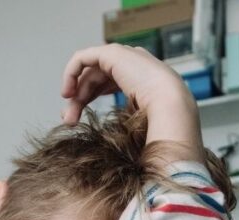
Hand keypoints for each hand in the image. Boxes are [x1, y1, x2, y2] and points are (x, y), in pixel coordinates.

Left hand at [60, 44, 202, 160]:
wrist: (171, 104)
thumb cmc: (162, 119)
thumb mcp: (138, 123)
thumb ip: (127, 124)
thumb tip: (115, 148)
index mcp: (140, 76)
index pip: (107, 82)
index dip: (89, 98)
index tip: (78, 119)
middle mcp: (131, 63)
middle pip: (95, 78)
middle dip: (79, 99)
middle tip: (69, 120)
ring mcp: (123, 56)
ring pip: (88, 71)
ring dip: (75, 92)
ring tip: (68, 114)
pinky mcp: (112, 53)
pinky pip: (83, 58)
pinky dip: (71, 72)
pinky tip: (67, 93)